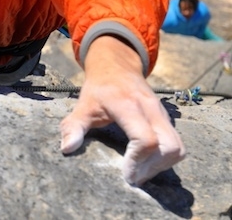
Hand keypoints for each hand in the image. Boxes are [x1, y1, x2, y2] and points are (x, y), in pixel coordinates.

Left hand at [59, 35, 185, 184]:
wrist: (117, 67)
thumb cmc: (99, 89)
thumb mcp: (82, 106)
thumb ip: (74, 127)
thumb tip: (66, 149)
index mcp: (128, 106)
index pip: (146, 140)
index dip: (138, 162)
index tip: (126, 174)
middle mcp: (150, 109)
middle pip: (169, 147)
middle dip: (153, 168)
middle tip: (134, 177)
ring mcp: (162, 113)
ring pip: (177, 147)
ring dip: (162, 165)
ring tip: (140, 172)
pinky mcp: (168, 119)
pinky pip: (177, 143)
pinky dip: (166, 158)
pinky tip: (148, 163)